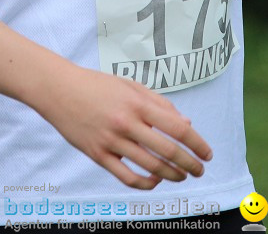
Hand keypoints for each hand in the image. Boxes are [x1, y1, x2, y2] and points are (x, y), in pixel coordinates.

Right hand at [34, 62, 211, 189]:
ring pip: (150, 167)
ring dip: (172, 175)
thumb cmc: (98, 84)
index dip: (197, 144)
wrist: (59, 89)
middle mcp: (126, 123)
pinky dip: (145, 183)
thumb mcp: (130, 85)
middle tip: (200, 170)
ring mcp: (112, 141)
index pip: (177, 128)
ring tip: (182, 176)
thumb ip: (159, 104)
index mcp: (137, 103)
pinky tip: (155, 180)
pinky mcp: (98, 155)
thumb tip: (186, 123)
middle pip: (168, 151)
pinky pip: (127, 177)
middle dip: (190, 164)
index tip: (207, 154)